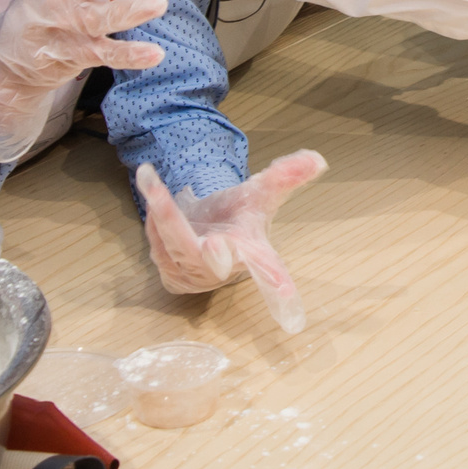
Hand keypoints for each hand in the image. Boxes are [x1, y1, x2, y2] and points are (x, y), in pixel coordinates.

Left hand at [137, 150, 326, 332]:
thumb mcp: (261, 194)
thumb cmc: (240, 217)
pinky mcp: (171, 278)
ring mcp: (194, 277)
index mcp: (253, 254)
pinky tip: (155, 197)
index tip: (290, 309)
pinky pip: (157, 244)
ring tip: (149, 178)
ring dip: (161, 210)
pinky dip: (154, 218)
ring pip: (173, 244)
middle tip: (206, 237)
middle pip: (210, 259)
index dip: (278, 289)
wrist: (210, 233)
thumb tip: (317, 159)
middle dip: (206, 248)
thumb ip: (286, 177)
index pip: (269, 272)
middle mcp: (224, 271)